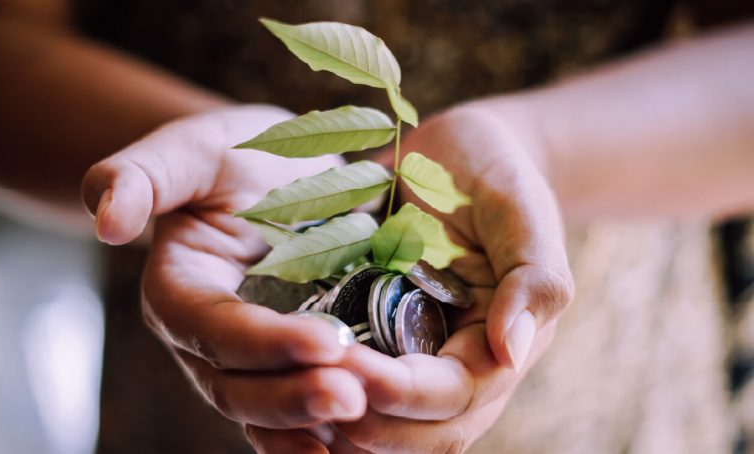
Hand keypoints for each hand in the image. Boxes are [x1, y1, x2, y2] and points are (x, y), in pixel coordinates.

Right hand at [82, 105, 367, 430]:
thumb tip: (106, 219)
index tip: (326, 343)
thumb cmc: (227, 156)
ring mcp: (243, 357)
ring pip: (264, 411)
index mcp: (177, 288)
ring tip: (364, 422)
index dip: (263, 342)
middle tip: (353, 398)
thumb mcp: (189, 149)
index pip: (211, 328)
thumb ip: (141, 176)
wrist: (266, 176)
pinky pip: (293, 410)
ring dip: (309, 425)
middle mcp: (204, 336)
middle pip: (234, 385)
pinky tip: (365, 436)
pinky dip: (320, 431)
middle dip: (291, 398)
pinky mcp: (281, 361)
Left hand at [246, 104, 574, 451]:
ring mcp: (414, 357)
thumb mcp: (521, 209)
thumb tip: (509, 353)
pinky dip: (322, 395)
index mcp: (496, 344)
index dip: (402, 392)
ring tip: (288, 394)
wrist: (457, 156)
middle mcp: (456, 365)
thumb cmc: (495, 174)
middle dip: (364, 418)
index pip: (454, 396)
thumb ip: (533, 277)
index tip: (349, 366)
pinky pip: (353, 390)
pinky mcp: (377, 340)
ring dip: (338, 423)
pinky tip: (283, 380)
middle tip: (306, 385)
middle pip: (417, 432)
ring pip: (383, 427)